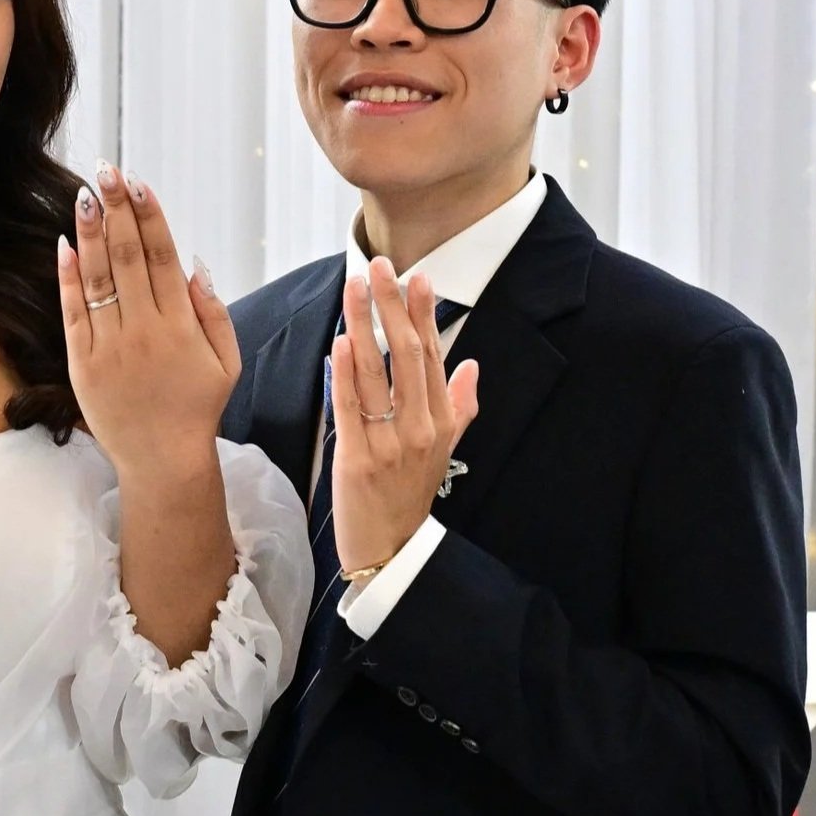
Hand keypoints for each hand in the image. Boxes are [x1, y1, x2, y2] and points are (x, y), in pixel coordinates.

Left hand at [58, 165, 240, 483]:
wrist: (162, 462)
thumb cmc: (197, 408)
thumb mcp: (226, 362)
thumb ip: (213, 311)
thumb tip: (195, 264)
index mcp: (181, 326)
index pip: (162, 257)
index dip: (150, 217)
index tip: (138, 183)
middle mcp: (144, 331)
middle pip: (128, 257)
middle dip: (116, 210)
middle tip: (106, 169)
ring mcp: (110, 347)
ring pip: (98, 278)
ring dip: (91, 233)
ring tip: (84, 195)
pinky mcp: (83, 363)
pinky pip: (73, 313)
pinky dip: (68, 277)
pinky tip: (65, 244)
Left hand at [330, 257, 480, 581]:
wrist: (389, 549)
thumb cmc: (409, 494)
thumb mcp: (444, 450)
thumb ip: (460, 405)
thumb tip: (473, 366)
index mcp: (441, 421)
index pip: (434, 355)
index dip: (424, 313)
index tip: (417, 277)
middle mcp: (420, 428)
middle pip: (408, 354)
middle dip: (393, 305)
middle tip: (380, 266)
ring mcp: (389, 443)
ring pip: (377, 372)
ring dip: (364, 324)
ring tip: (354, 287)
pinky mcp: (357, 458)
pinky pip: (351, 406)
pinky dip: (345, 372)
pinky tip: (341, 340)